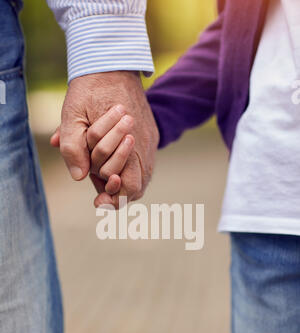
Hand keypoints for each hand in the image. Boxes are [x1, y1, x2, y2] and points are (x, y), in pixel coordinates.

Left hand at [51, 71, 158, 207]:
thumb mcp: (72, 116)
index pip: (130, 188)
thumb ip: (72, 147)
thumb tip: (78, 177)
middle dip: (118, 191)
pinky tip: (115, 159)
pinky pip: (145, 160)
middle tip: (99, 190)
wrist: (113, 60)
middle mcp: (144, 146)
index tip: (98, 201)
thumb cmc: (89, 88)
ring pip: (143, 175)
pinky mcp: (151, 133)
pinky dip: (130, 166)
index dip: (115, 199)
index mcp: (128, 143)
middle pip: (138, 186)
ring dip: (124, 179)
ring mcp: (150, 139)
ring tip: (105, 176)